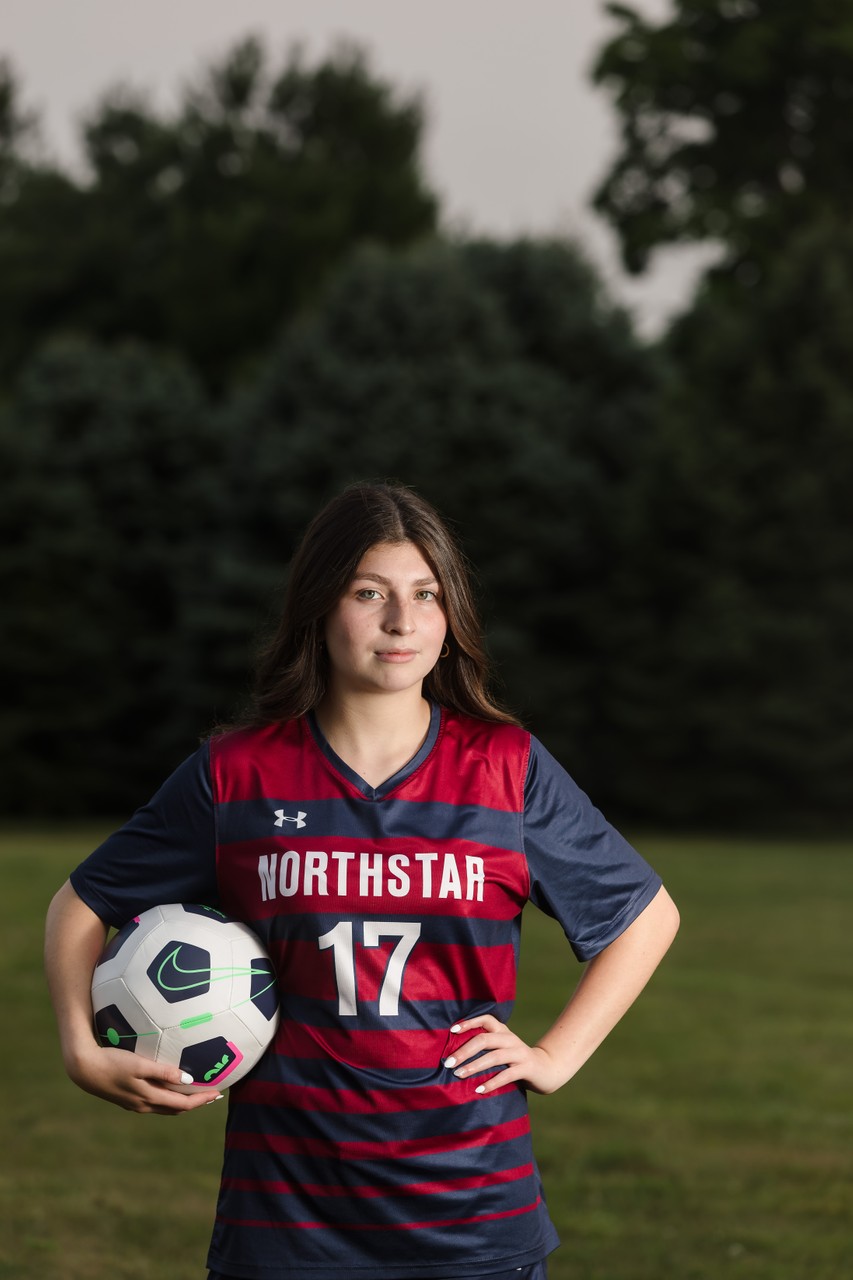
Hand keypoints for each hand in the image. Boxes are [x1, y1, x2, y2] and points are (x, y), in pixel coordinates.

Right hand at [67, 1045, 223, 1115]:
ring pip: (165, 1107)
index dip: (201, 1101)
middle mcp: (144, 1106)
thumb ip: (163, 1072)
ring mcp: (135, 1104)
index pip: (182, 1105)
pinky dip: (168, 1098)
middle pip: (176, 1109)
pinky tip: (169, 1087)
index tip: (218, 1094)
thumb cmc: (113, 1063)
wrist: (84, 1070)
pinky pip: (155, 1102)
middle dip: (196, 1103)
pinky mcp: (128, 1097)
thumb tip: (188, 1079)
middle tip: (212, 1095)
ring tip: (195, 1093)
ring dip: (182, 1102)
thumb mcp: (140, 1065)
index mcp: (149, 1099)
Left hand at [443, 1015, 565, 1095]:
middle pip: (484, 1039)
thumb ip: (487, 1048)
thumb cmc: (516, 1060)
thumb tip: (455, 1055)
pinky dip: (492, 1082)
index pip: (486, 1019)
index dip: (469, 1023)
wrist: (548, 1069)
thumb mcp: (502, 1049)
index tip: (451, 1031)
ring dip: (474, 1066)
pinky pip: (507, 1075)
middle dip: (464, 1051)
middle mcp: (510, 1039)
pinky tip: (479, 1089)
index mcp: (503, 1031)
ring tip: (459, 1075)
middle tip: (448, 1062)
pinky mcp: (527, 1068)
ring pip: (494, 1056)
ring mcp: (519, 1053)